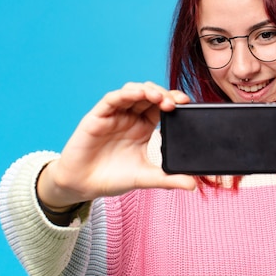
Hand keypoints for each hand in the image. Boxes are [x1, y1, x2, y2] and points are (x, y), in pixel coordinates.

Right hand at [37, 82, 196, 209]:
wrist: (83, 185)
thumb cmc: (112, 178)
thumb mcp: (145, 178)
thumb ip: (168, 179)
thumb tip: (193, 184)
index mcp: (143, 127)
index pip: (161, 107)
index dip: (173, 101)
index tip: (186, 103)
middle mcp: (130, 117)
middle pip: (149, 95)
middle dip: (163, 94)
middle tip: (174, 102)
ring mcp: (115, 115)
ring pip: (132, 91)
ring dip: (146, 90)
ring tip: (158, 97)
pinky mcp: (98, 116)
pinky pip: (112, 99)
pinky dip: (125, 94)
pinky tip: (136, 94)